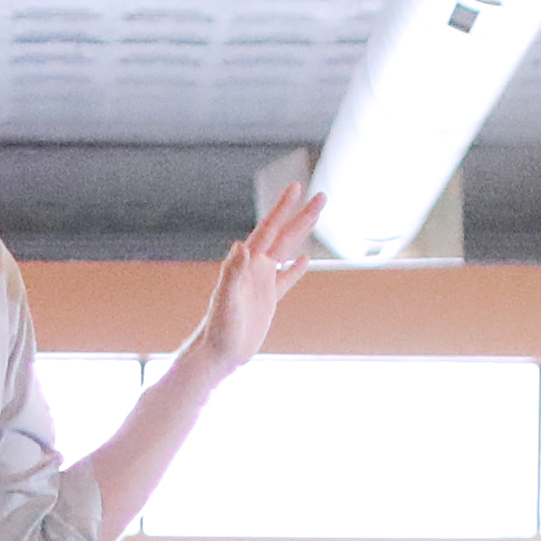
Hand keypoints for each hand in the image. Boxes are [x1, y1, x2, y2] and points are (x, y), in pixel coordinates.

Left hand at [174, 179, 327, 378]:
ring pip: (288, 251)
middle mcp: (255, 267)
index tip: (296, 187)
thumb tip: (240, 245)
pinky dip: (296, 268)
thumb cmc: (219, 329)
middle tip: (321, 195)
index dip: (283, 208)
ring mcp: (262, 282)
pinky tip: (305, 259)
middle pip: (284, 234)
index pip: (269, 229)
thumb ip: (232, 272)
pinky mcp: (268, 300)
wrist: (218, 353)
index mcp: (247, 263)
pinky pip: (286, 279)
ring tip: (316, 215)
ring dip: (302, 232)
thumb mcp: (226, 300)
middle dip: (302, 214)